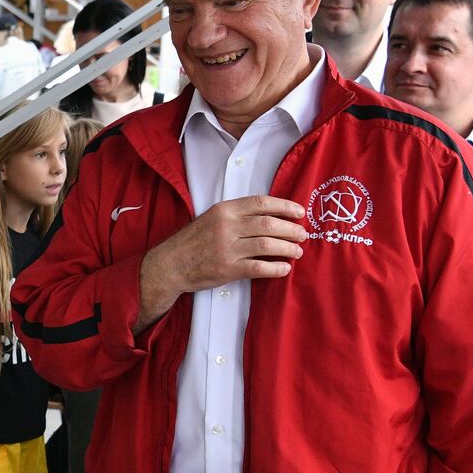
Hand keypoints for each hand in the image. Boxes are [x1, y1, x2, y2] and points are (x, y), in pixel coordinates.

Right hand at [135, 195, 306, 332]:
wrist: (169, 265)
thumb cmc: (192, 242)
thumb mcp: (211, 218)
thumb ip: (236, 215)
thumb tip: (270, 216)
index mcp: (224, 210)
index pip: (262, 203)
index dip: (285, 206)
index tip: (299, 212)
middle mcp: (227, 226)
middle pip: (270, 224)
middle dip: (292, 229)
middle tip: (302, 235)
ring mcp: (227, 248)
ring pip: (268, 245)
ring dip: (288, 248)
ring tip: (297, 252)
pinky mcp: (227, 269)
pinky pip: (259, 267)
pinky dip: (276, 268)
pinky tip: (284, 269)